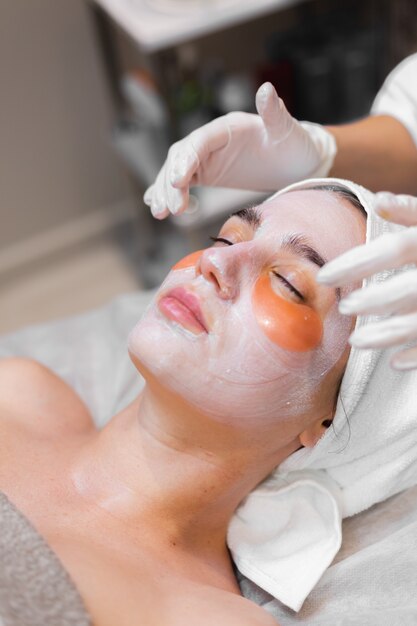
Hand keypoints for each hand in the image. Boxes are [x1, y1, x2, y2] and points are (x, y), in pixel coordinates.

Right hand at [143, 82, 335, 218]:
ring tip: (160, 213)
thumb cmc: (293, 145)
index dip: (187, 160)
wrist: (296, 161)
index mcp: (227, 128)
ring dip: (165, 191)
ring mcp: (206, 157)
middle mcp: (211, 140)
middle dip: (172, 182)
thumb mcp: (287, 131)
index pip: (200, 141)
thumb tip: (266, 89)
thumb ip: (274, 113)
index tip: (179, 182)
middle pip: (182, 157)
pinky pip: (181, 182)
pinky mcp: (206, 172)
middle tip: (173, 208)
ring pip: (176, 171)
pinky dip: (167, 193)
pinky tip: (156, 206)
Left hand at [317, 192, 416, 369]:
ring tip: (357, 342)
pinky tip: (396, 363)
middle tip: (346, 308)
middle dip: (374, 299)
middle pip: (410, 287)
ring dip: (389, 334)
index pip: (395, 248)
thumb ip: (415, 213)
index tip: (325, 276)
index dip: (358, 262)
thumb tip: (379, 201)